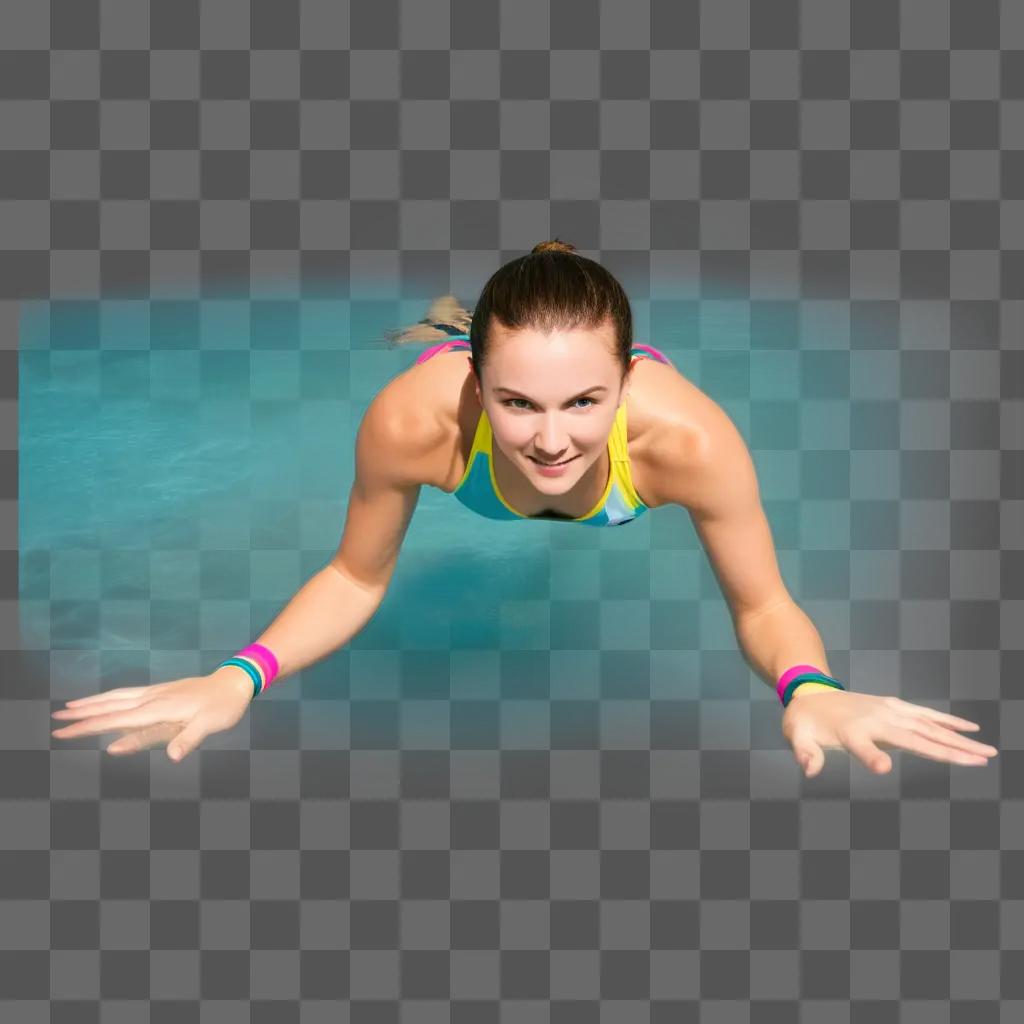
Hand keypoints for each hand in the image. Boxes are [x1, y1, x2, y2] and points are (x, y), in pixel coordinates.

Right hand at [50, 669, 255, 762]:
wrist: (234, 682)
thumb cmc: (223, 706)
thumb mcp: (210, 726)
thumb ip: (188, 740)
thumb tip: (171, 757)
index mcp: (159, 709)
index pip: (116, 720)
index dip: (89, 727)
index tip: (64, 732)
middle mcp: (153, 698)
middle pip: (110, 706)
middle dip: (82, 714)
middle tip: (55, 722)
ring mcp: (156, 692)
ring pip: (116, 697)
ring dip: (92, 702)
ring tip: (69, 707)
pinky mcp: (160, 691)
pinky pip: (128, 694)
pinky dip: (110, 697)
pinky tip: (104, 702)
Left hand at [781, 689, 997, 777]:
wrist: (810, 693)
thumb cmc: (804, 722)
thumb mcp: (796, 736)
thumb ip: (804, 752)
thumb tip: (808, 769)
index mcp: (850, 730)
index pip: (862, 746)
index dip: (871, 756)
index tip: (885, 769)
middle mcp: (875, 718)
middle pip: (914, 737)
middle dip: (947, 750)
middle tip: (980, 761)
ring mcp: (888, 711)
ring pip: (929, 727)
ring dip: (959, 740)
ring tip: (987, 752)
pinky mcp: (895, 707)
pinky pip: (926, 715)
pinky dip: (949, 721)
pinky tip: (972, 729)